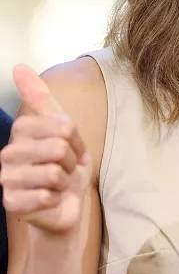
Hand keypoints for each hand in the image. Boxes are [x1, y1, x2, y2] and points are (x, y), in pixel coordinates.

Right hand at [0, 64, 91, 234]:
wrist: (65, 206)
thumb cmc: (65, 167)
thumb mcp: (62, 129)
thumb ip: (41, 98)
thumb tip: (19, 67)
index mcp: (21, 131)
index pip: (64, 126)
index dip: (77, 142)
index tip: (72, 150)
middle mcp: (8, 152)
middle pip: (59, 147)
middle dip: (71, 162)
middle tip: (65, 170)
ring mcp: (6, 178)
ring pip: (54, 171)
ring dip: (65, 181)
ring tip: (58, 184)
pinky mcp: (10, 203)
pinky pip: (48, 195)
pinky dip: (57, 199)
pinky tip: (50, 200)